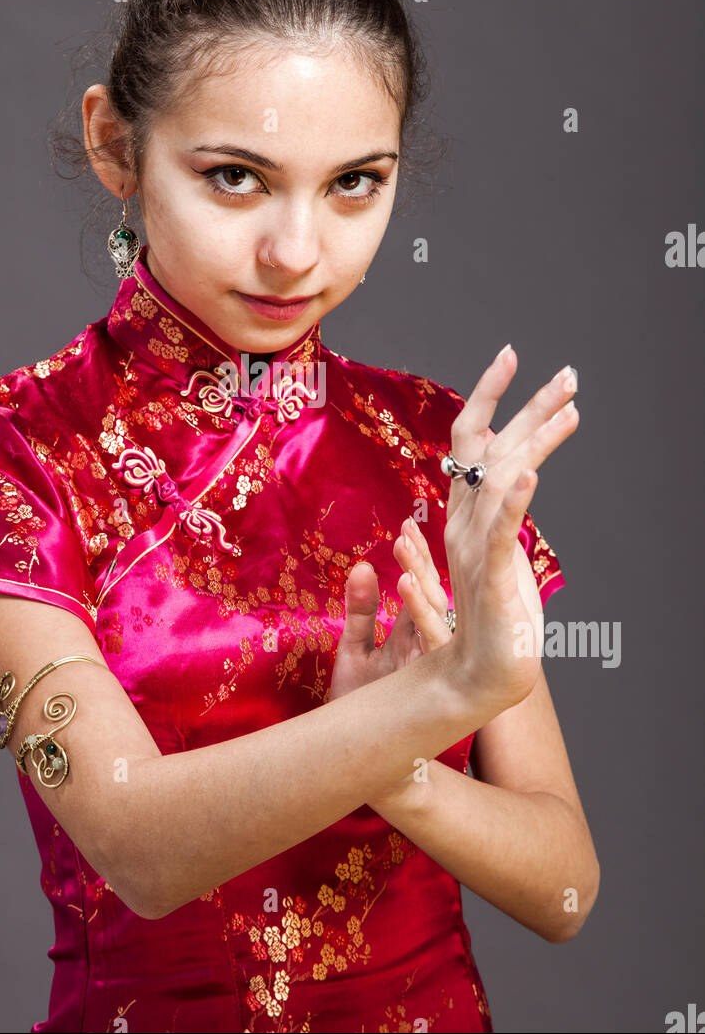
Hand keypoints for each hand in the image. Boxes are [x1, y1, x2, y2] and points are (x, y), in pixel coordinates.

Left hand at [328, 516, 451, 705]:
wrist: (362, 764)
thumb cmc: (361, 708)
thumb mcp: (355, 651)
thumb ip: (360, 609)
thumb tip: (364, 565)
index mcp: (414, 636)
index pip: (422, 587)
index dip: (416, 556)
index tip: (406, 522)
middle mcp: (427, 648)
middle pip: (432, 595)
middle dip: (421, 560)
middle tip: (408, 526)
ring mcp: (429, 665)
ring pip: (436, 614)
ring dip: (421, 579)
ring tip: (405, 547)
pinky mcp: (425, 681)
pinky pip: (430, 642)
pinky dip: (420, 612)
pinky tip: (406, 588)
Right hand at [441, 346, 577, 710]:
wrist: (477, 675)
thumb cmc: (493, 620)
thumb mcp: (495, 555)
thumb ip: (496, 515)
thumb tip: (504, 479)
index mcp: (464, 515)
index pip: (471, 441)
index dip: (489, 396)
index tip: (510, 358)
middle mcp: (465, 524)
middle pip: (491, 449)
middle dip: (529, 407)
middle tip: (567, 374)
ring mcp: (476, 550)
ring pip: (501, 480)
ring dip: (536, 439)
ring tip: (570, 407)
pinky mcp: (493, 580)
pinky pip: (503, 535)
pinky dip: (515, 503)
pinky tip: (530, 475)